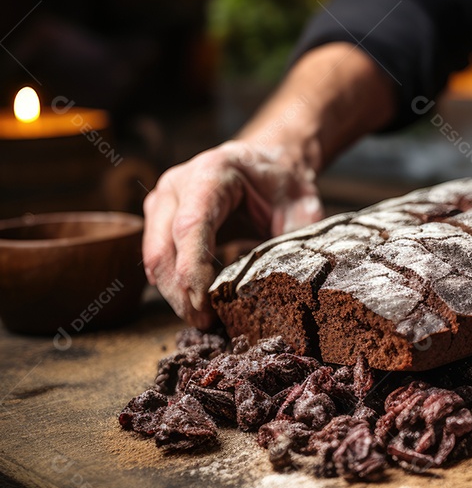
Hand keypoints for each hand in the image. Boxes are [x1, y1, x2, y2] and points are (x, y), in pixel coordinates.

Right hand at [142, 141, 322, 327]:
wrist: (269, 163)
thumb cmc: (284, 184)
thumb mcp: (302, 206)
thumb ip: (295, 240)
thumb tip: (289, 282)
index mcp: (213, 172)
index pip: (191, 225)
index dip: (193, 268)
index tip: (204, 304)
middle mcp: (178, 183)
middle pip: (164, 245)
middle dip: (180, 291)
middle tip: (204, 324)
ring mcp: (164, 200)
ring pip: (154, 256)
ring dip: (174, 293)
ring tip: (201, 320)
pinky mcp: (160, 217)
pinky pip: (157, 256)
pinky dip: (173, 284)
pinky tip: (194, 304)